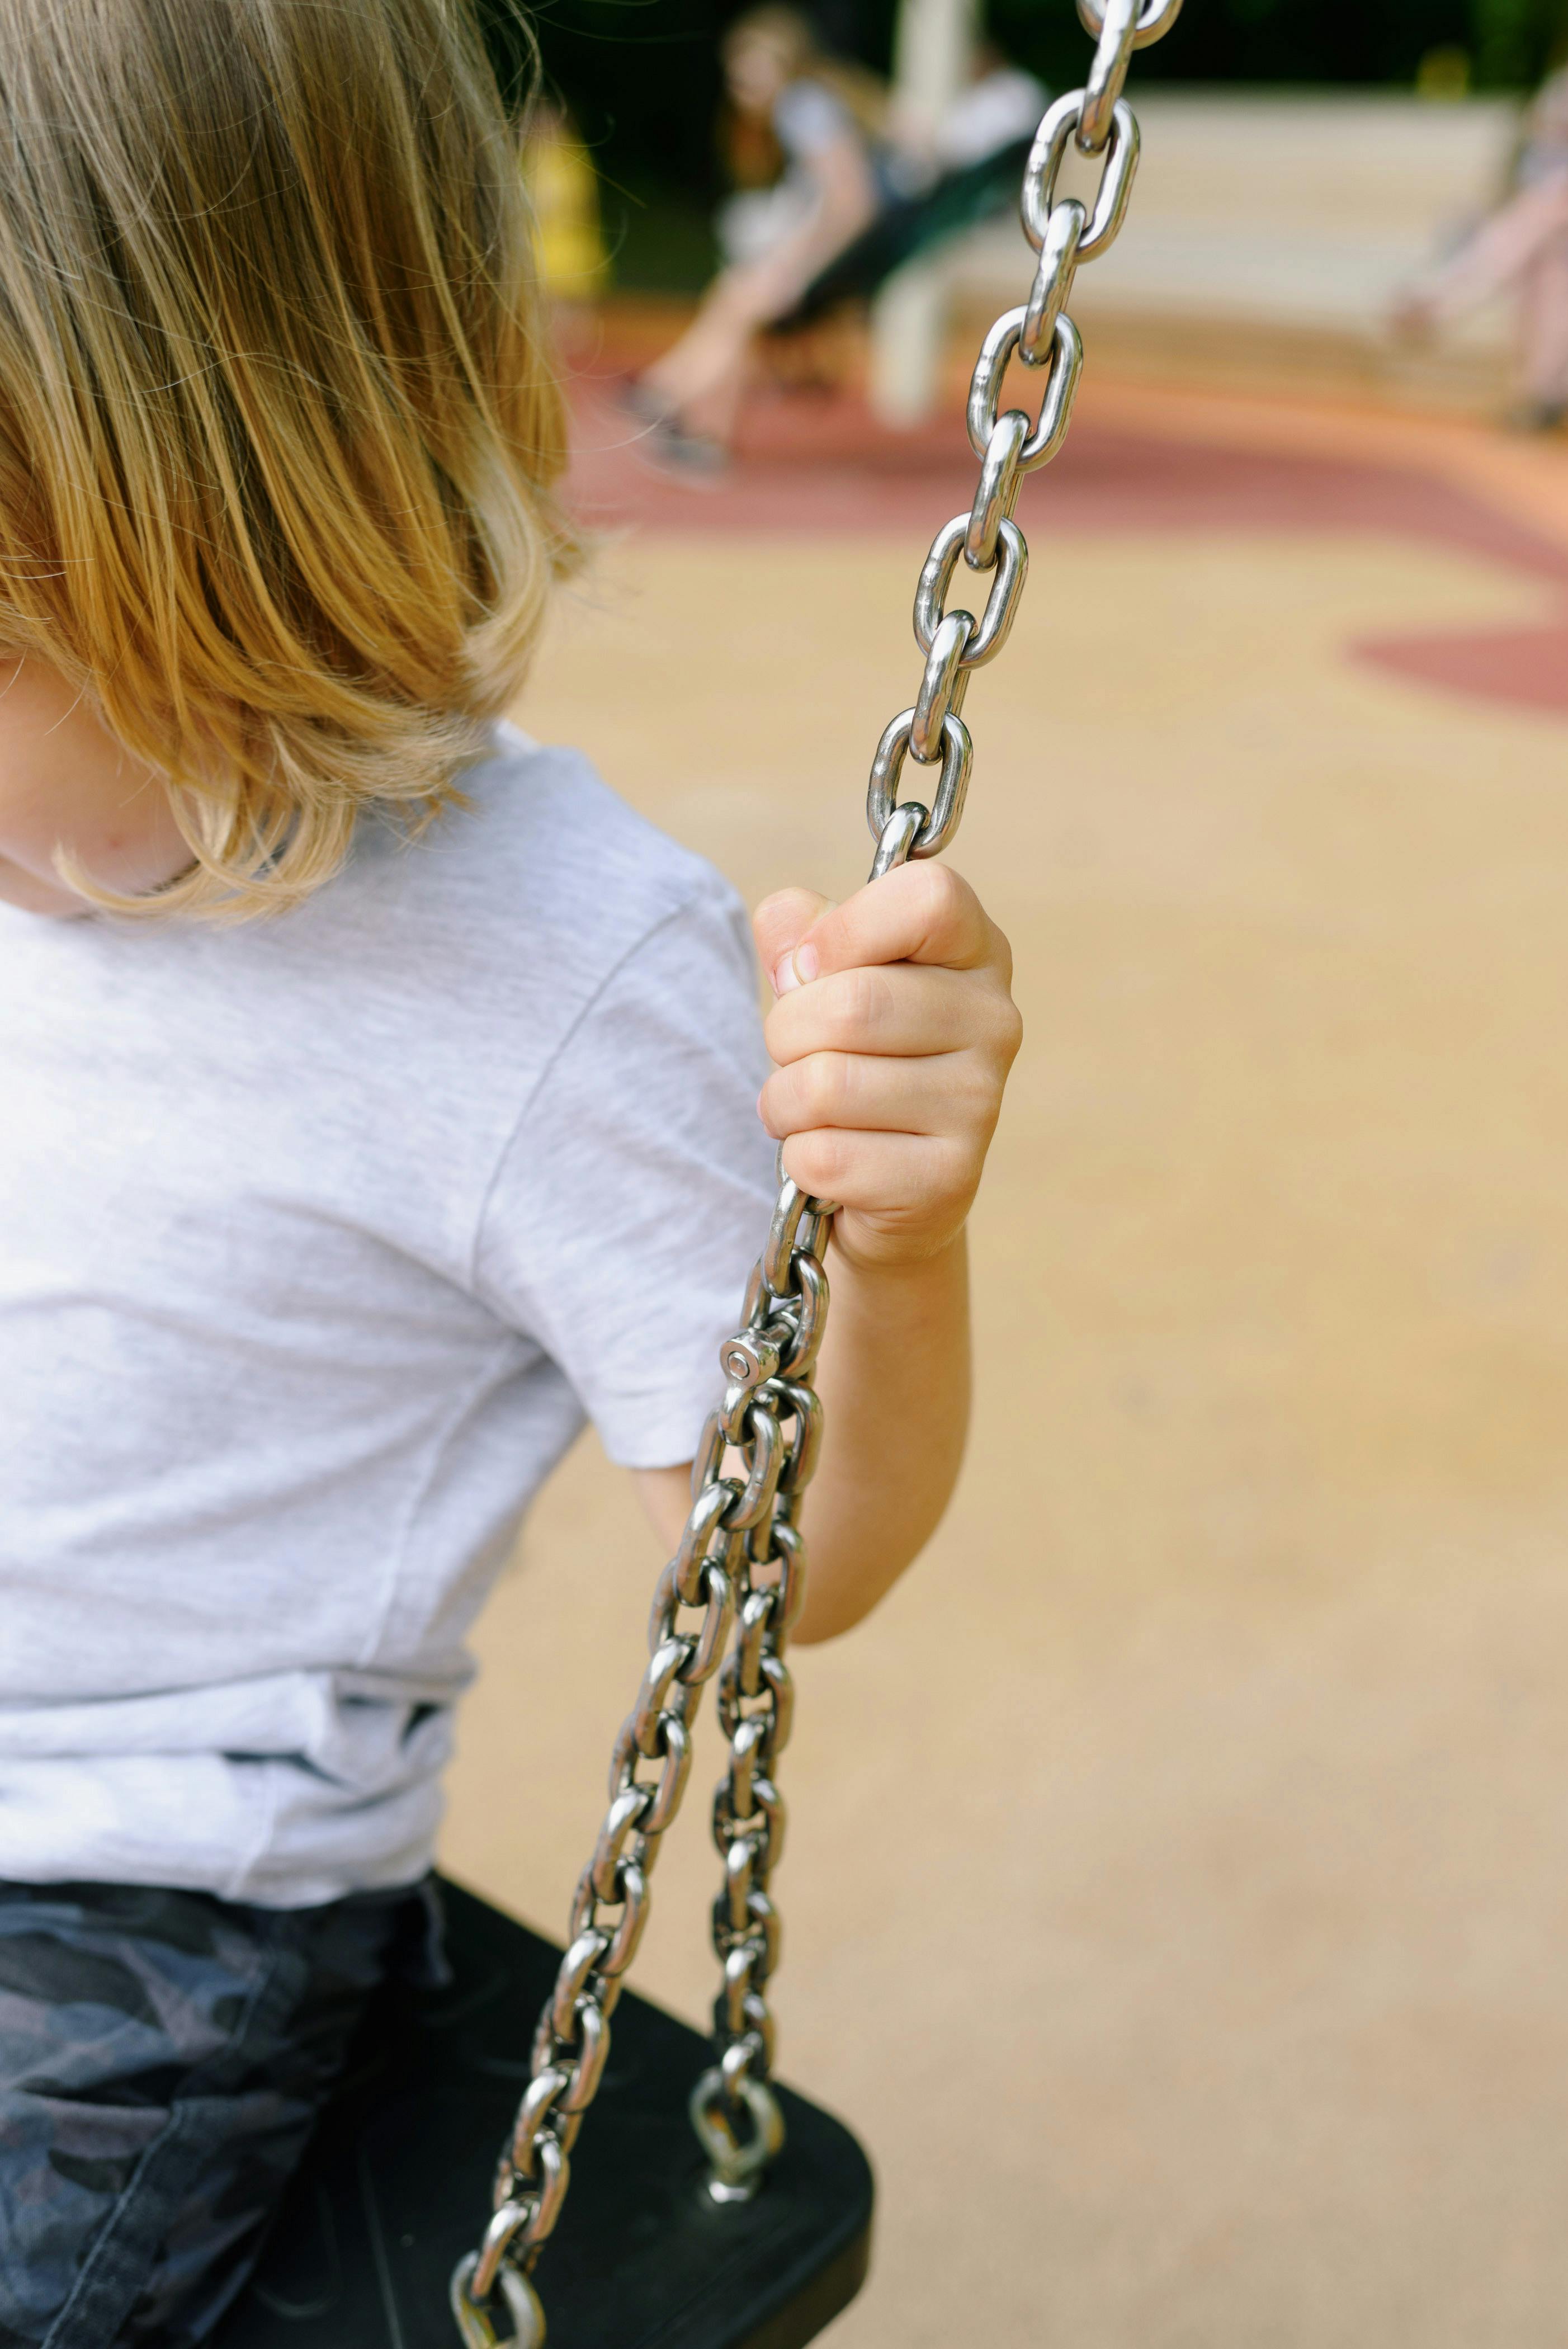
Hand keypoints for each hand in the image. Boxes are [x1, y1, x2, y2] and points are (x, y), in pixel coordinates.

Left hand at [752, 863, 1021, 1271]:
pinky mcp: (950, 1179)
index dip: (845, 929)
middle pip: (851, 1004)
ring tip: (807, 1108)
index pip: (927, 899)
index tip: (811, 966)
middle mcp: (994, 1021)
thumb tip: (791, 932)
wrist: (883, 1185)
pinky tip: (831, 1157)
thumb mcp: (825, 976)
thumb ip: (799, 931)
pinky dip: (799, 1159)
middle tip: (797, 1054)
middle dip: (786, 1033)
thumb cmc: (853, 1058)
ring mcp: (981, 1103)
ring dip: (785, 1102)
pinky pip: (826, 1157)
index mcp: (975, 951)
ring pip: (828, 1085)